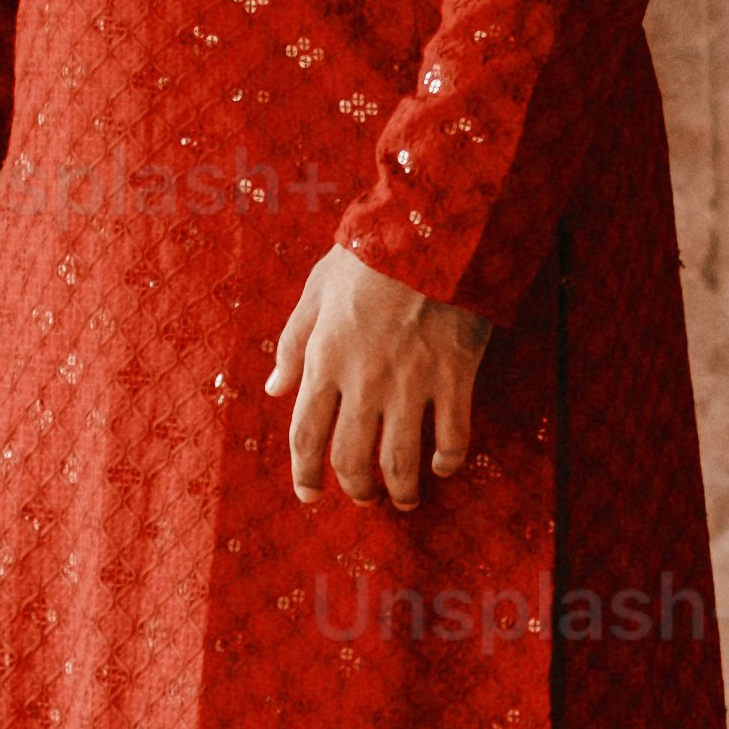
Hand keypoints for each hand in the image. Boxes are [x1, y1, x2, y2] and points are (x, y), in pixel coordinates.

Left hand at [269, 243, 489, 512]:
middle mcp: (364, 380)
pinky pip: (452, 435)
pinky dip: (447, 459)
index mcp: (325, 359)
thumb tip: (275, 388)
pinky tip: (441, 465)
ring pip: (400, 460)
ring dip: (399, 489)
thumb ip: (292, 343)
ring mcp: (411, 382)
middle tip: (363, 497)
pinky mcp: (454, 376)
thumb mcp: (315, 291)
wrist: (430, 230)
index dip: (304, 473)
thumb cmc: (368, 254)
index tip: (308, 495)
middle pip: (351, 458)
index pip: (305, 434)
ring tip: (402, 499)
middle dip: (355, 488)